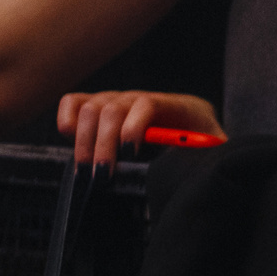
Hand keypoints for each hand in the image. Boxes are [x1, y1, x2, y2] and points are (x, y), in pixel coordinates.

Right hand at [55, 89, 222, 168]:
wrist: (192, 133)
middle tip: (102, 176)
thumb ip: (201, 158)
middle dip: (103, 144)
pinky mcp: (97, 108)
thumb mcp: (209, 153)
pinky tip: (71, 142)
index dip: (133, 127)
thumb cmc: (200, 147)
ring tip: (87, 171)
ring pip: (90, 108)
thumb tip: (183, 172)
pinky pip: (73, 103)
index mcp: (175, 106)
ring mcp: (117, 100)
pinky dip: (67, 120)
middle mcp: (141, 98)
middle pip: (112, 108)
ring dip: (84, 141)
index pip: (147, 103)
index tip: (128, 154)